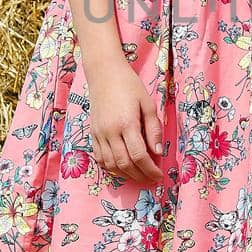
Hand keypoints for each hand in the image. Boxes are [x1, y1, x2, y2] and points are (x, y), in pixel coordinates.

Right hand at [87, 65, 165, 185]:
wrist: (104, 73)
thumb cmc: (129, 86)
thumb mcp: (148, 104)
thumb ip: (154, 129)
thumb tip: (159, 152)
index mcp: (126, 123)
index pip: (139, 155)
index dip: (150, 169)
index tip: (159, 174)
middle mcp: (110, 131)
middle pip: (124, 163)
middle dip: (140, 175)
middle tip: (151, 178)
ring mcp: (99, 134)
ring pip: (110, 164)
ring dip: (126, 174)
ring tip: (139, 176)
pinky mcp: (92, 134)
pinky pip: (99, 158)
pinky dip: (111, 168)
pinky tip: (121, 169)